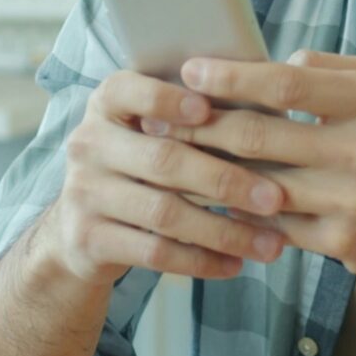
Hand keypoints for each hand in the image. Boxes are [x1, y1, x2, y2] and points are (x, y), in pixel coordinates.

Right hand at [43, 70, 288, 287]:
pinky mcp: (88, 239)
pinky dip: (200, 260)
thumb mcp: (148, 134)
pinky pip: (154, 252)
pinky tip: (234, 264)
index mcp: (106, 105)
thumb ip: (190, 119)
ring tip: (269, 244)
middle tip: (275, 198)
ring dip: (224, 231)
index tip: (208, 109)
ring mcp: (84, 193)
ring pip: (164, 213)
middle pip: (163, 160)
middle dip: (226, 180)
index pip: (127, 90)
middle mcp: (88, 144)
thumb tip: (271, 118)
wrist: (80, 230)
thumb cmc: (140, 169)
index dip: (166, 99)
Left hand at [168, 52, 355, 297]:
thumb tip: (271, 63)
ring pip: (257, 186)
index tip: (190, 71)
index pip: (283, 81)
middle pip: (257, 135)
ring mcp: (352, 200)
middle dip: (199, 127)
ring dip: (209, 175)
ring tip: (172, 161)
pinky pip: (276, 227)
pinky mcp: (345, 243)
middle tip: (160, 119)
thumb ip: (331, 69)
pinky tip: (212, 205)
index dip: (229, 76)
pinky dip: (240, 215)